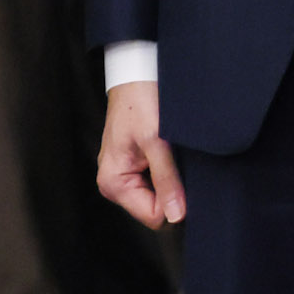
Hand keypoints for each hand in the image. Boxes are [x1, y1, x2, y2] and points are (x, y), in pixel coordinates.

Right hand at [97, 80, 185, 227]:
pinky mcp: (134, 168)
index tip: (181, 177)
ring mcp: (125, 177)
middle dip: (172, 192)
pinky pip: (157, 185)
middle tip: (175, 162)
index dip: (173, 203)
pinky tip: (169, 155)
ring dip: (171, 182)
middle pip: (155, 210)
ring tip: (170, 154)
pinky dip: (169, 174)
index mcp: (113, 183)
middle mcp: (115, 184)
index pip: (153, 217)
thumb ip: (166, 180)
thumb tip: (177, 216)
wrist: (135, 76)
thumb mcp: (156, 141)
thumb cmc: (139, 102)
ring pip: (159, 199)